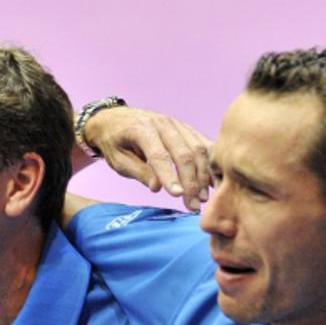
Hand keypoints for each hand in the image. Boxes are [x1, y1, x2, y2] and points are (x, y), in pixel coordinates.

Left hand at [84, 106, 212, 209]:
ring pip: (197, 149)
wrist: (114, 119)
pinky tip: (212, 182)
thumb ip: (138, 172)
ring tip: (202, 198)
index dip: (169, 176)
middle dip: (191, 182)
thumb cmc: (114, 142)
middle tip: (193, 205)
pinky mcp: (185, 128)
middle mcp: (162, 123)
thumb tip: (157, 187)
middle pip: (183, 153)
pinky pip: (202, 144)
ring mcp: (177, 124)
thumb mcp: (118, 160)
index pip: (159, 155)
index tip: (178, 195)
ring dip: (203, 176)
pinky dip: (209, 163)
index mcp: (141, 128)